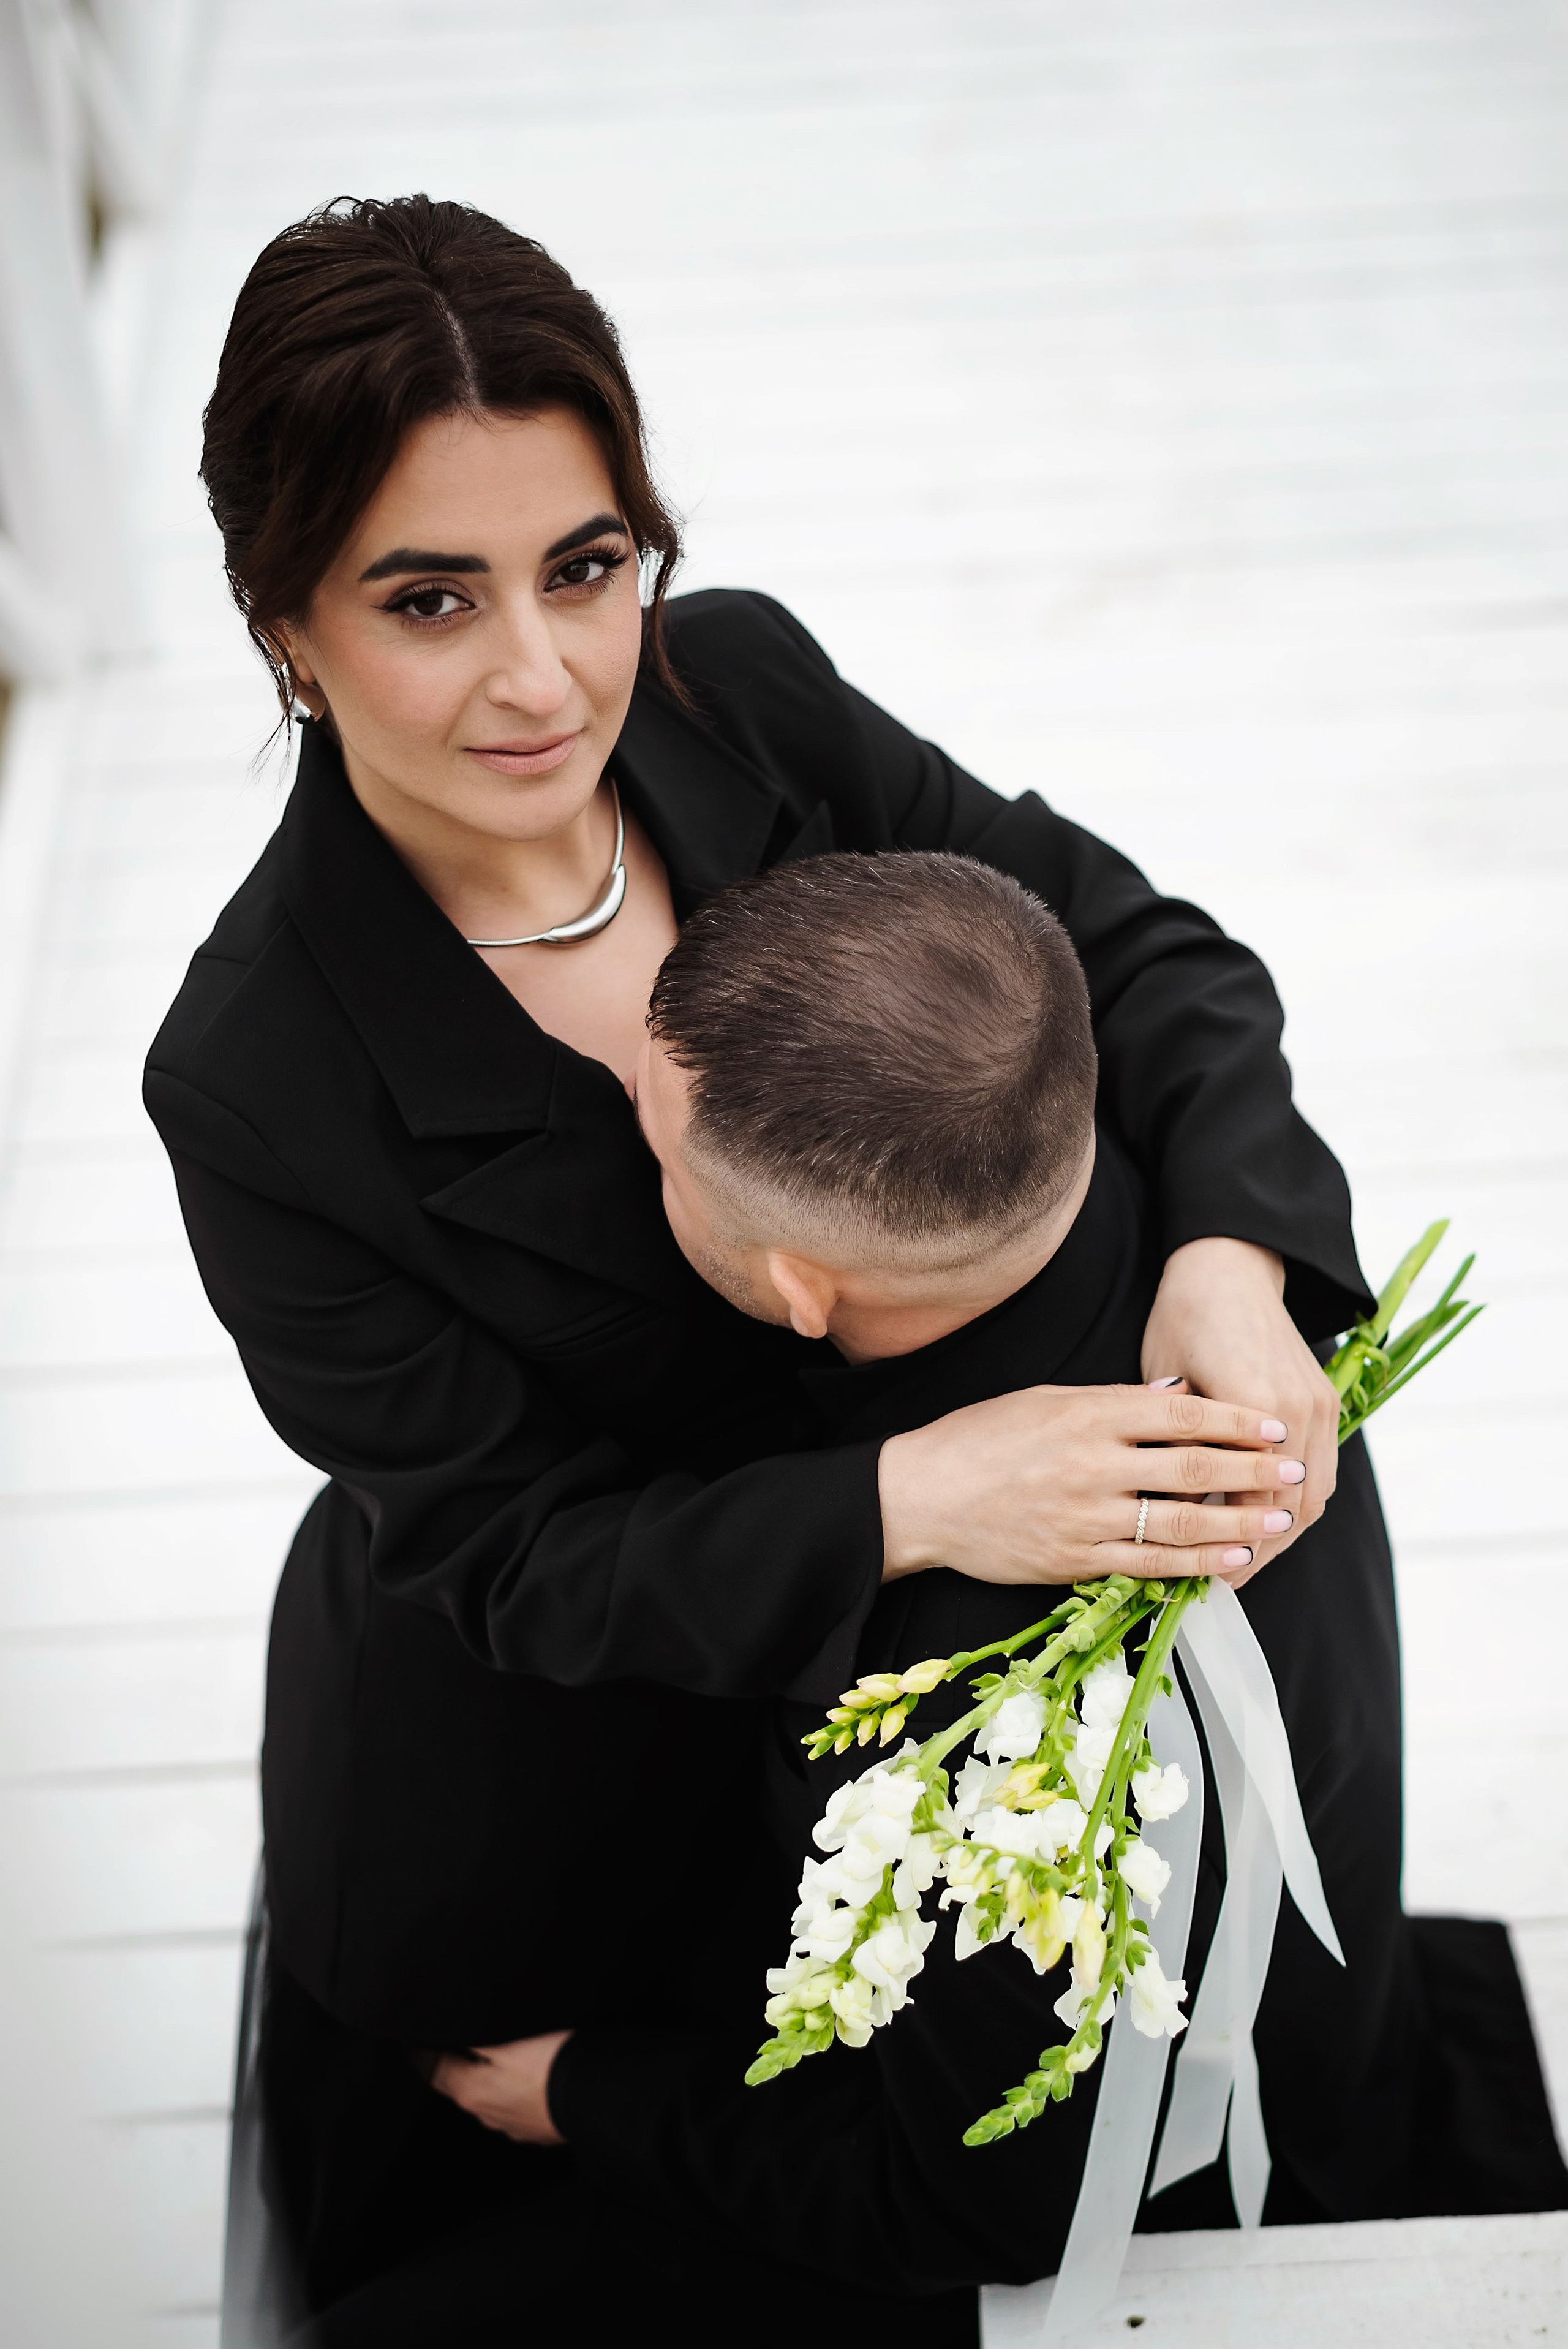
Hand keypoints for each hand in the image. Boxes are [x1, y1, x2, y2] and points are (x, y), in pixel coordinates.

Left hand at [429, 2030, 571, 2144]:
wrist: (595, 2099)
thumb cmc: (550, 2064)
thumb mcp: (507, 2040)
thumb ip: (474, 2038)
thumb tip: (449, 2033)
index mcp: (471, 2090)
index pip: (432, 2070)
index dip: (421, 2053)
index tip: (415, 2041)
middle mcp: (486, 2114)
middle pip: (457, 2086)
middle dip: (450, 2065)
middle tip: (447, 2043)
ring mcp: (511, 2126)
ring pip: (486, 2098)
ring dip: (481, 2080)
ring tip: (488, 2056)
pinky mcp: (535, 2129)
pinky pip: (512, 2107)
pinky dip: (508, 2092)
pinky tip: (523, 2079)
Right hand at [879, 1382, 1300, 1587]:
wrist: (921, 1498)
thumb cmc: (980, 1439)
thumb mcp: (1045, 1400)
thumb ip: (1113, 1401)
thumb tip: (1178, 1394)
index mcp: (1087, 1414)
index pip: (1180, 1414)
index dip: (1234, 1420)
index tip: (1273, 1424)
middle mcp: (1092, 1464)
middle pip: (1192, 1468)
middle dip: (1252, 1470)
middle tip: (1294, 1471)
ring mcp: (1085, 1517)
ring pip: (1180, 1523)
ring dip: (1237, 1523)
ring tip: (1277, 1521)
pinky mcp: (1074, 1560)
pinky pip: (1148, 1565)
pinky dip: (1195, 1565)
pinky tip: (1230, 1562)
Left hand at [1140, 1237, 1339, 1584]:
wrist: (1227, 1270)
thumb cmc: (1182, 1323)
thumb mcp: (1167, 1392)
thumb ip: (1180, 1454)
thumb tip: (1174, 1521)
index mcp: (1256, 1410)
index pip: (1254, 1506)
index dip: (1232, 1549)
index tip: (1205, 1579)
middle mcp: (1299, 1413)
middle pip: (1292, 1511)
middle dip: (1261, 1552)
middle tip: (1226, 1582)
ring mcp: (1320, 1407)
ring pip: (1315, 1496)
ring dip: (1285, 1531)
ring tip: (1247, 1559)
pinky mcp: (1327, 1401)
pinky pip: (1325, 1469)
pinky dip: (1301, 1500)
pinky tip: (1270, 1518)